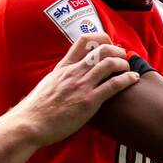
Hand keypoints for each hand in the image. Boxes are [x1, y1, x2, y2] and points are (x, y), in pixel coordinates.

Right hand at [16, 35, 140, 145]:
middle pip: (102, 50)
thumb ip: (60, 77)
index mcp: (63, 67)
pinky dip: (127, 79)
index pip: (83, 41)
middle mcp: (74, 72)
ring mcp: (82, 86)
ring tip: (128, 68)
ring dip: (123, 64)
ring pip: (109, 64)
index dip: (101, 38)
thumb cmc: (36, 109)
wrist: (29, 124)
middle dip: (117, 50)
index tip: (109, 43)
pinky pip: (114, 85)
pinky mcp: (89, 101)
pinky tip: (133, 79)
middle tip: (123, 57)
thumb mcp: (47, 84)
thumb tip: (66, 76)